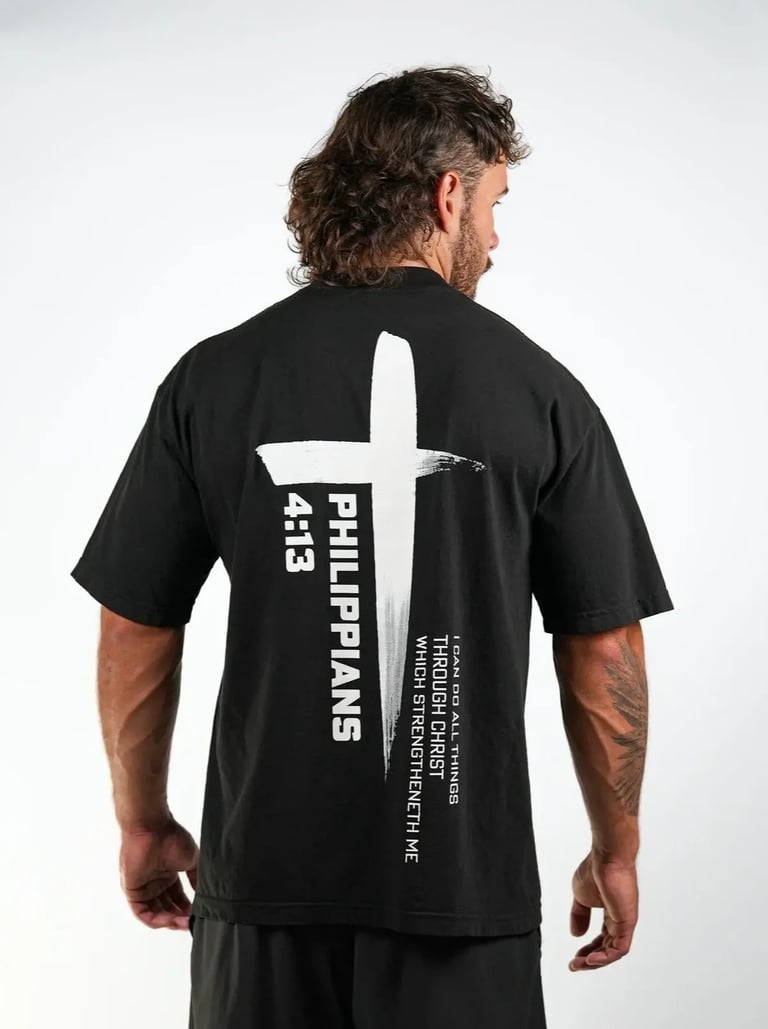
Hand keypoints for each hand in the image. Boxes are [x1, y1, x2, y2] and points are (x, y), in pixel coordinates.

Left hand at [119, 814, 198, 929]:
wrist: (152, 829)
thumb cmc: (171, 837)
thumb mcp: (192, 860)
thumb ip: (197, 878)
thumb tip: (204, 894)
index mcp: (168, 874)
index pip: (177, 898)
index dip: (186, 908)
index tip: (197, 915)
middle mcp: (155, 882)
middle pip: (167, 907)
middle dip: (179, 917)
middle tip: (191, 923)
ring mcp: (144, 888)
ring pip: (155, 913)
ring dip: (170, 920)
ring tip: (183, 923)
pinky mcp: (133, 892)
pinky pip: (143, 912)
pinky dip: (156, 919)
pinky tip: (170, 920)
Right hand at [568, 848, 637, 970]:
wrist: (606, 857)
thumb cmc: (595, 869)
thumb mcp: (581, 896)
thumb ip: (579, 915)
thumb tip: (576, 933)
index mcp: (610, 912)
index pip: (601, 938)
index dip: (588, 949)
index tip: (575, 957)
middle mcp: (619, 919)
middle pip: (607, 948)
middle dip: (590, 959)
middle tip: (575, 965)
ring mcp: (624, 921)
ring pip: (613, 951)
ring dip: (595, 961)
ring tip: (580, 964)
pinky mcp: (627, 922)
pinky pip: (619, 948)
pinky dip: (605, 957)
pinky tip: (590, 959)